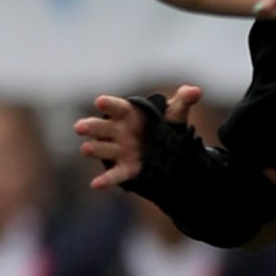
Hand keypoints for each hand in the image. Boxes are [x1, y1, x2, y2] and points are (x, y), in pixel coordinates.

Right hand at [75, 84, 199, 188]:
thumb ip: (182, 102)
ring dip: (94, 149)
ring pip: (103, 149)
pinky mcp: (125, 168)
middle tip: (80, 127)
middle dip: (91, 126)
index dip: (108, 105)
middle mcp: (118, 131)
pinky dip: (106, 180)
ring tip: (86, 149)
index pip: (116, 107)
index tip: (100, 101)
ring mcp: (118, 150)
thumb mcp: (175, 114)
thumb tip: (195, 91)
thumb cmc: (163, 126)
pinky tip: (96, 184)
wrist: (167, 151)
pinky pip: (114, 174)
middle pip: (102, 127)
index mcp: (127, 114)